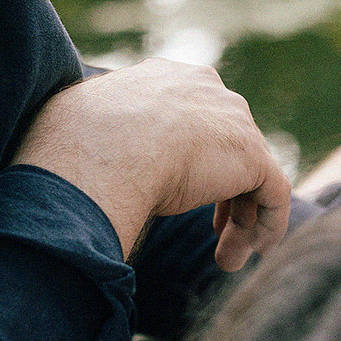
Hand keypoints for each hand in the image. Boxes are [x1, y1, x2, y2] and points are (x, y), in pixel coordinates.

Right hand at [12, 59, 290, 271]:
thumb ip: (98, 139)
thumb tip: (66, 165)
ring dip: (241, 221)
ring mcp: (232, 119)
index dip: (194, 161)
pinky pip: (274, 192)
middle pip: (228, 146)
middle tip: (214, 235)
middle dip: (224, 193)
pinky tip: (253, 253)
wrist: (99, 150)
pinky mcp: (251, 153)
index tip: (180, 193)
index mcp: (165, 79)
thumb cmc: (73, 142)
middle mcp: (206, 90)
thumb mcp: (81, 128)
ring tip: (227, 262)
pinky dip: (269, 224)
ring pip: (250, 174)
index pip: (193, 120)